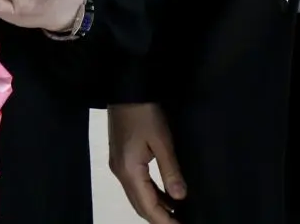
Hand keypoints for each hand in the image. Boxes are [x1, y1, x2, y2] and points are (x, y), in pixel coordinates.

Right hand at [109, 102, 185, 220]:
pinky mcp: (121, 158)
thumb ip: (171, 171)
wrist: (125, 88)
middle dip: (160, 218)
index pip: (148, 207)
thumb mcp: (162, 141)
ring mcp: (119, 166)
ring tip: (177, 214)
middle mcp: (120, 173)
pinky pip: (136, 185)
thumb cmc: (144, 112)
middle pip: (140, 205)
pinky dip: (151, 194)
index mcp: (129, 171)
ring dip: (156, 207)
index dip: (164, 221)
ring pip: (137, 196)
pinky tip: (166, 195)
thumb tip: (180, 198)